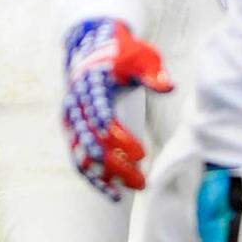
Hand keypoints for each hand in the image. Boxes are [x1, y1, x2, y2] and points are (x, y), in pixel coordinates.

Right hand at [62, 18, 172, 200]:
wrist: (93, 46)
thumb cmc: (123, 53)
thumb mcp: (142, 57)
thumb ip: (153, 74)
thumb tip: (169, 87)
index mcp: (92, 82)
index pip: (100, 111)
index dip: (118, 133)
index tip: (139, 153)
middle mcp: (76, 103)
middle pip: (92, 140)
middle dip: (117, 163)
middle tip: (142, 180)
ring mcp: (71, 119)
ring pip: (83, 155)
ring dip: (106, 175)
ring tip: (132, 189)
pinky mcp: (72, 131)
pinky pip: (78, 159)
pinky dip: (93, 178)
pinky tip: (113, 194)